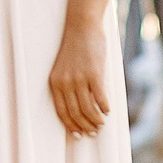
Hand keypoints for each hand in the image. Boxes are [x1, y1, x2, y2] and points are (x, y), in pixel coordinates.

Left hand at [48, 22, 108, 137]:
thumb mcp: (65, 68)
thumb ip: (68, 86)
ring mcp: (80, 79)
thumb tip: (80, 107)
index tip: (78, 135)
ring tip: (101, 124)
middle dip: (85, 126)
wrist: (82, 27)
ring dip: (96, 120)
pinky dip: (104, 107)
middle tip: (94, 132)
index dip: (71, 126)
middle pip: (75, 113)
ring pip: (88, 109)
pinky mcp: (94, 74)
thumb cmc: (75, 48)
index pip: (62, 112)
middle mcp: (65, 83)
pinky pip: (100, 97)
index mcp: (55, 83)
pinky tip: (107, 111)